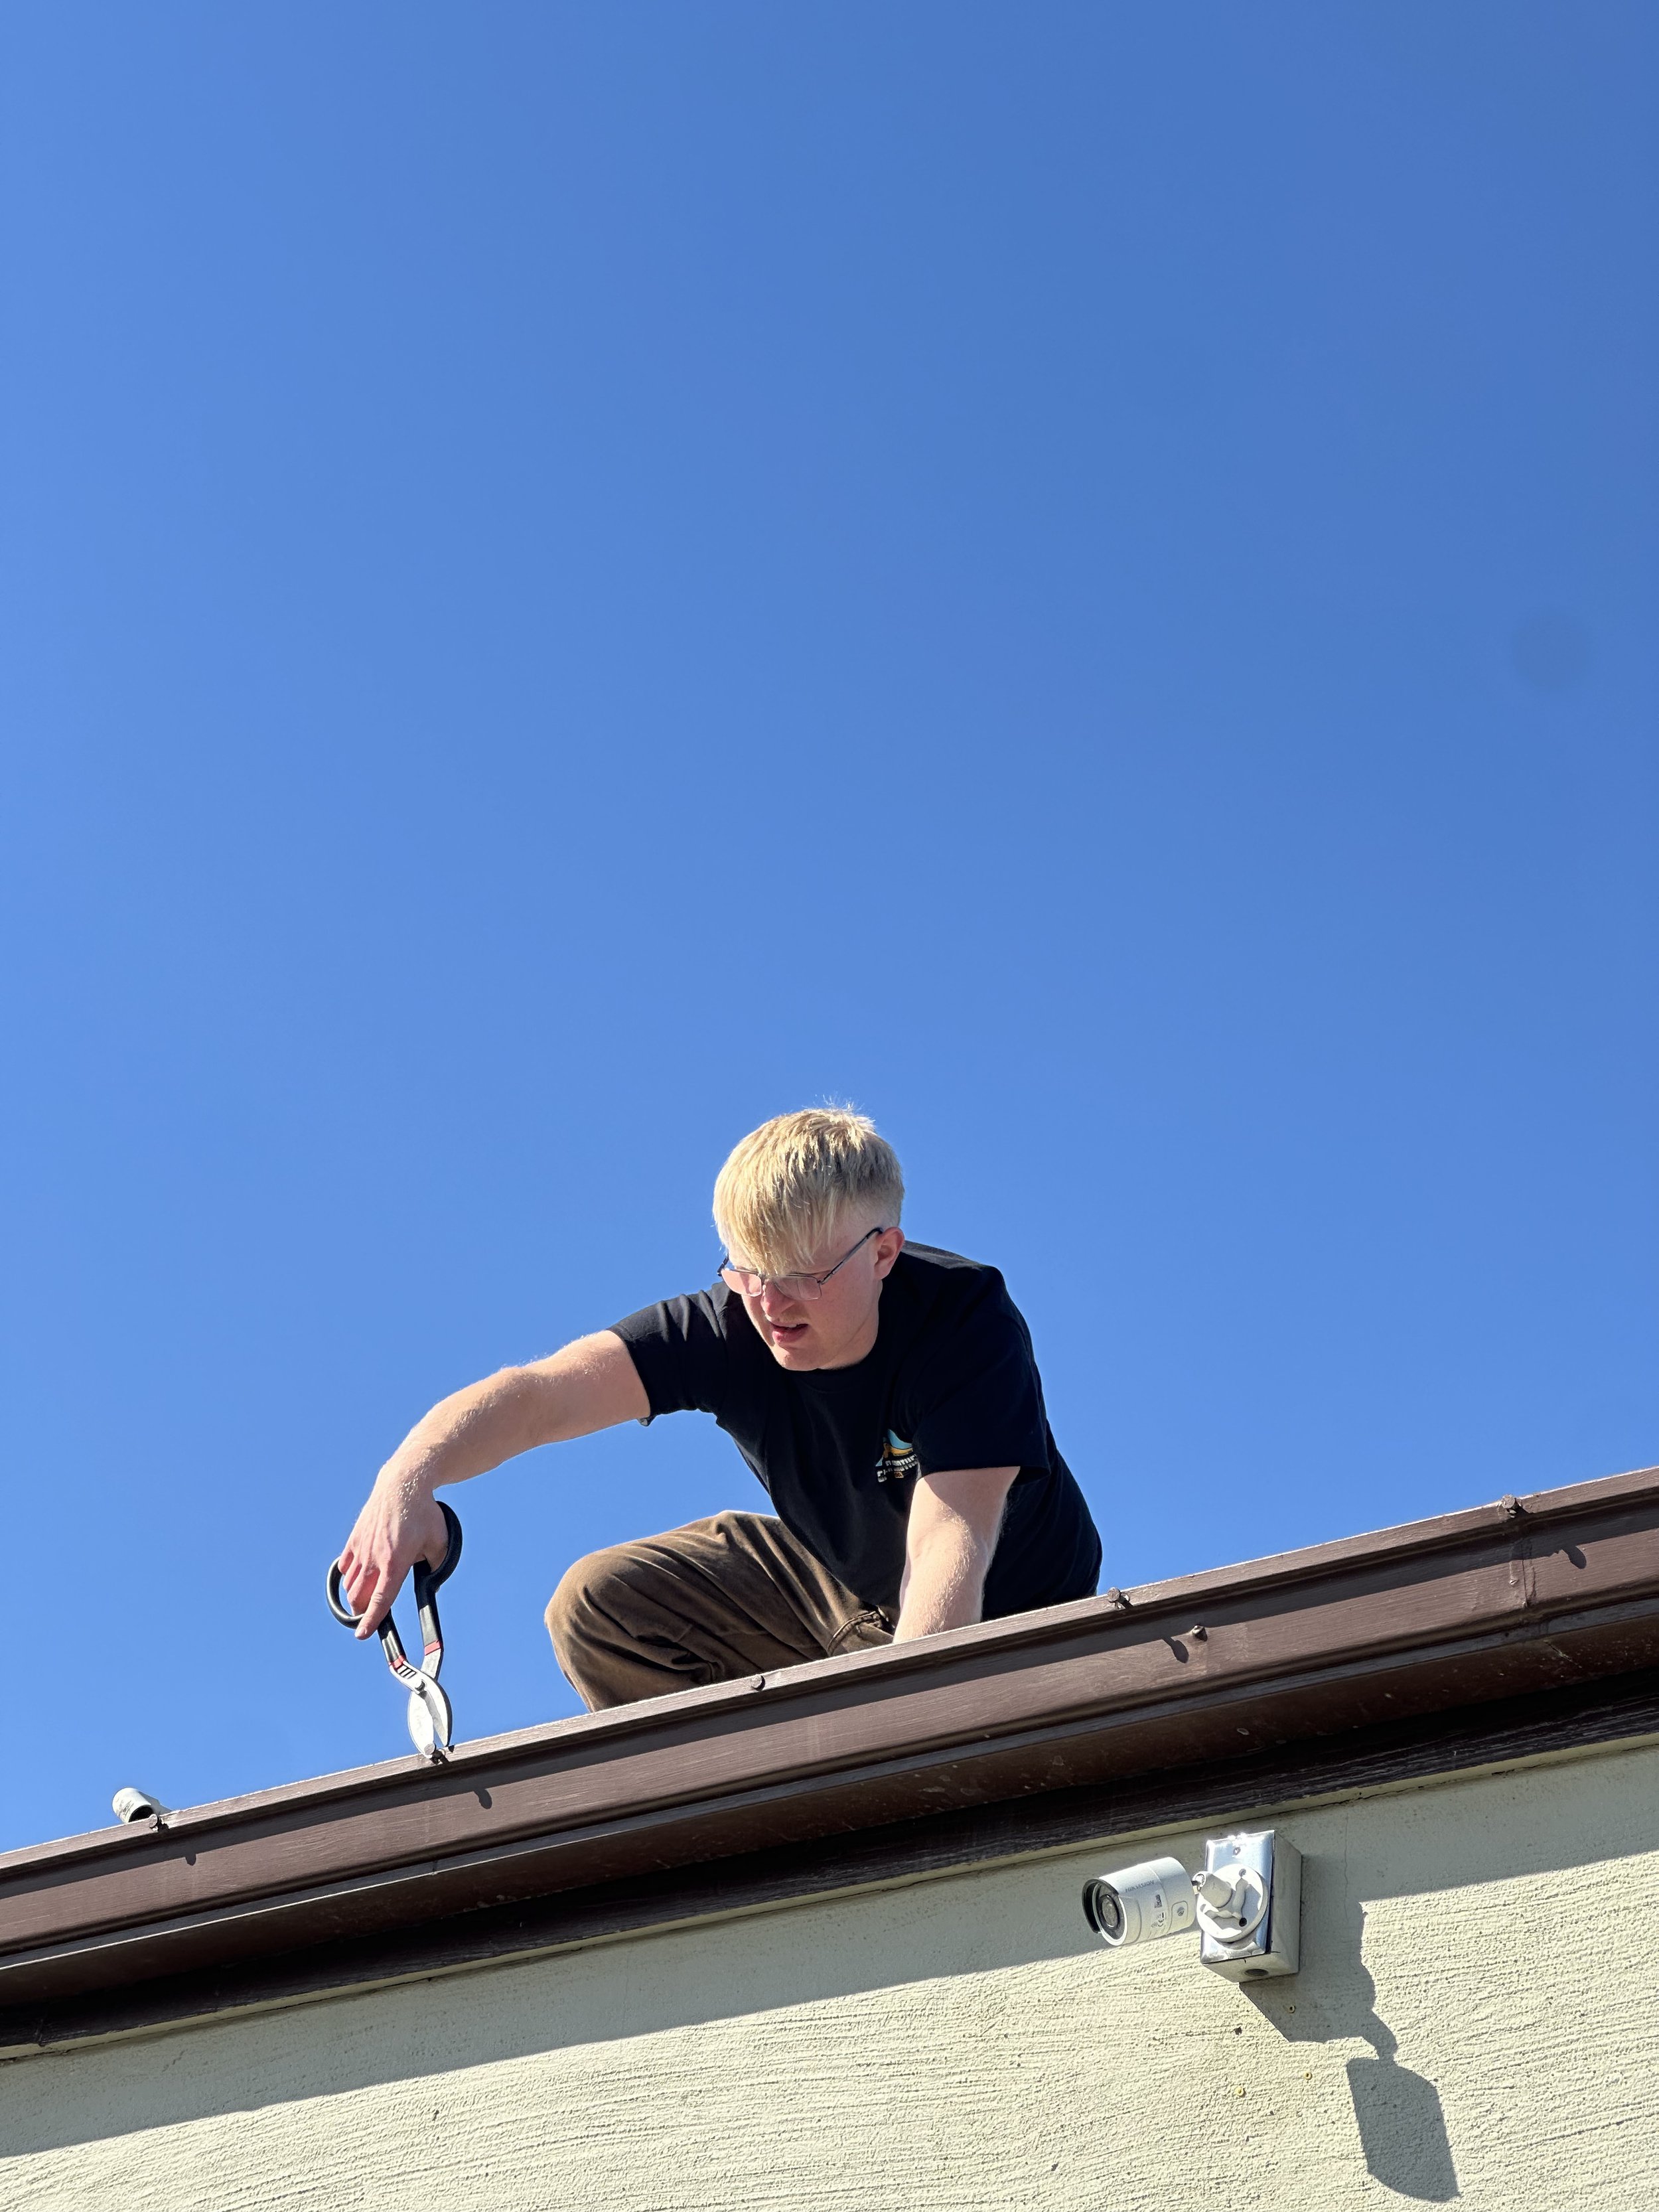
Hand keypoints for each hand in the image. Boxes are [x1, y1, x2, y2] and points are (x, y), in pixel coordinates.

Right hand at [336, 1474, 451, 1638]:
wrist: (402, 1484)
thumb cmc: (424, 1513)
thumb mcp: (441, 1541)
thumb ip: (437, 1566)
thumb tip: (434, 1584)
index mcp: (395, 1562)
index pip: (380, 1600)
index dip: (371, 1621)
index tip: (363, 1635)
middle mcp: (374, 1558)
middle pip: (359, 1597)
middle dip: (362, 1612)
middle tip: (369, 1616)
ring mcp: (361, 1548)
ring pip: (350, 1584)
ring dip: (356, 1596)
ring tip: (367, 1597)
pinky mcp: (354, 1539)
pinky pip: (345, 1566)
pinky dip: (350, 1576)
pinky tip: (360, 1574)